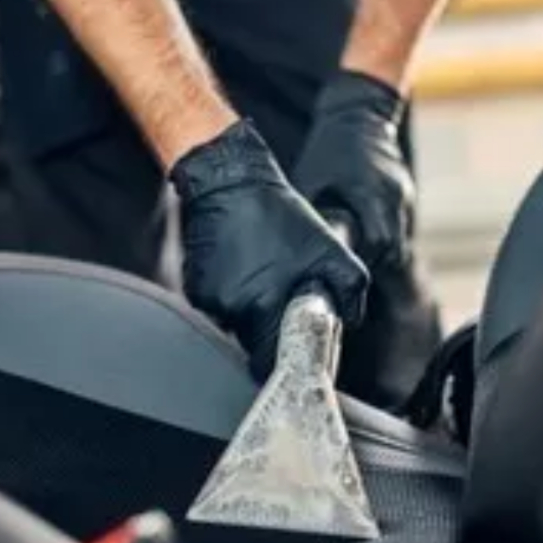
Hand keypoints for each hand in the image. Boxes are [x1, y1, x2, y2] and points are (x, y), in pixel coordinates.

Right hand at [171, 120, 368, 379]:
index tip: (290, 344)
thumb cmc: (278, 213)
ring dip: (249, 308)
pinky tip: (240, 265)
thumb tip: (350, 319)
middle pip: (250, 342)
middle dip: (268, 326)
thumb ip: (349, 290)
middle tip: (282, 294)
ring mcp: (207, 298)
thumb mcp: (329, 248)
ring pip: (233, 322)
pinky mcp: (193, 286)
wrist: (228, 181)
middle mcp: (230, 308)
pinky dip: (230, 293)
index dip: (281, 357)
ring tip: (262, 273)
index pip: (267, 361)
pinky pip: (216, 304)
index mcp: (263, 304)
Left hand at [293, 70, 414, 267]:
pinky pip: (399, 225)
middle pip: (393, 248)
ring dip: (380, 251)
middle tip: (349, 271)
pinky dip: (384, 236)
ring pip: (399, 239)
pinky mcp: (406, 193)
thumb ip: (308, 216)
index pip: (379, 242)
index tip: (344, 270)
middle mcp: (394, 195)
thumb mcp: (309, 181)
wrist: (359, 114)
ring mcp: (404, 194)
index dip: (363, 261)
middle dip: (373, 263)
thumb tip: (294, 251)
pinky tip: (364, 237)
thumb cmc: (327, 149)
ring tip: (356, 258)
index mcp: (372, 193)